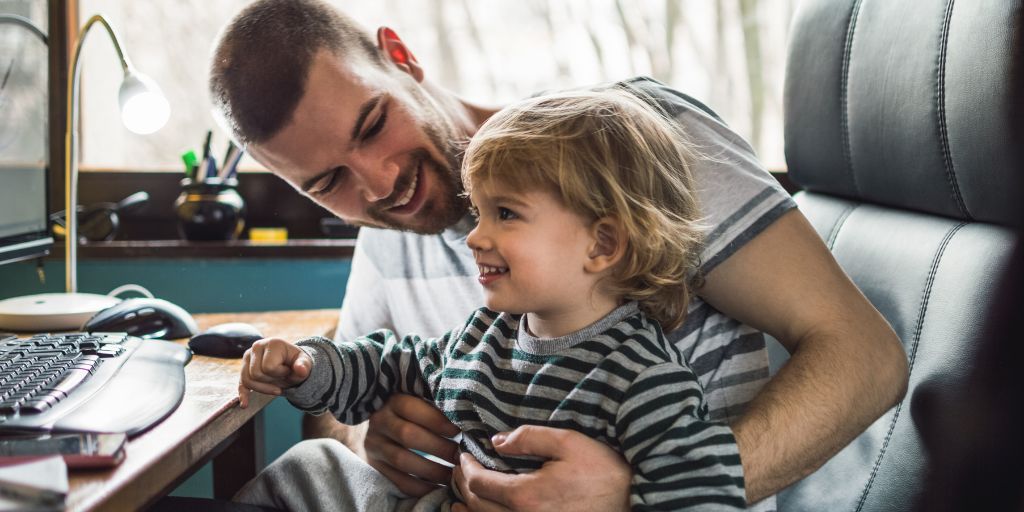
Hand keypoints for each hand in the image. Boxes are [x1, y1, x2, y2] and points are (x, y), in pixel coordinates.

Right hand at [238, 338, 311, 407]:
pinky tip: (245, 404)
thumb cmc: (297, 363)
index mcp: (272, 343)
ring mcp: (248, 356)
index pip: (268, 367)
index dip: (280, 373)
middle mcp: (257, 346)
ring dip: (263, 388)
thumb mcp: (304, 363)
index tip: (288, 370)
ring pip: (247, 380)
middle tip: (281, 377)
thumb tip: (301, 370)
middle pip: (256, 374)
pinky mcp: (244, 368)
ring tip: (275, 383)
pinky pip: (241, 383)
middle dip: (271, 381)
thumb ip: (304, 366)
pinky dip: (243, 394)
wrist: (291, 364)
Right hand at [364, 394, 460, 496]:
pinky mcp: (374, 466)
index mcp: (392, 400)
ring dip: (432, 470)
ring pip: (402, 460)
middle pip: (409, 436)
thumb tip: (464, 417)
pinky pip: (398, 481)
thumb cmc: (407, 412)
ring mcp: (374, 445)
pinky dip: (420, 487)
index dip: (438, 421)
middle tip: (459, 456)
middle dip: (439, 448)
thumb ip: (434, 405)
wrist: (373, 426)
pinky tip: (438, 487)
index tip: (458, 431)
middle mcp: (379, 421)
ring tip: (452, 474)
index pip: (413, 409)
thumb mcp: (415, 401)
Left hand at [451, 425, 630, 511]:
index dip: (465, 468)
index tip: (463, 455)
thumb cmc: (605, 475)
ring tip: (460, 499)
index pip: (478, 483)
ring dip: (468, 509)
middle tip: (459, 470)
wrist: (634, 505)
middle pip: (476, 506)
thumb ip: (529, 438)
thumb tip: (497, 441)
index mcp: (525, 495)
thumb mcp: (570, 444)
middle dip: (462, 486)